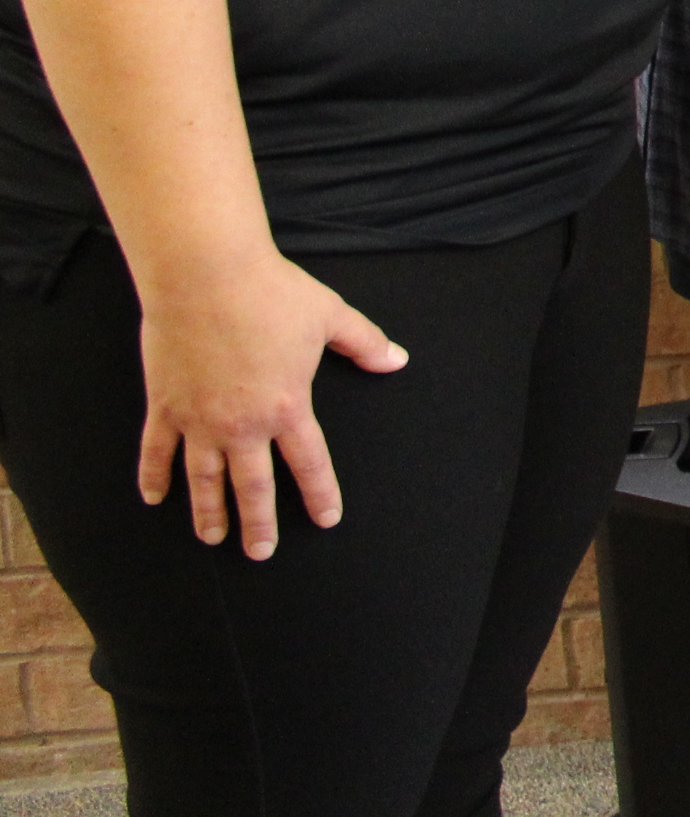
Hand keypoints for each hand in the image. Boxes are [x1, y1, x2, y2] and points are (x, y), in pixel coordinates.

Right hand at [135, 246, 406, 557]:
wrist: (208, 276)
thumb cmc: (272, 293)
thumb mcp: (330, 315)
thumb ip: (365, 343)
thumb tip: (397, 359)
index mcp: (288, 406)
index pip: (310, 463)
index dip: (320, 494)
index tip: (326, 519)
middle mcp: (243, 424)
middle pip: (253, 486)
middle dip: (259, 524)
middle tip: (261, 553)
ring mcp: (200, 419)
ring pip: (204, 479)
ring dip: (208, 512)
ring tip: (213, 537)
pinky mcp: (165, 406)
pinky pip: (156, 452)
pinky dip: (154, 477)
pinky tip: (155, 498)